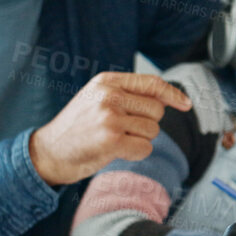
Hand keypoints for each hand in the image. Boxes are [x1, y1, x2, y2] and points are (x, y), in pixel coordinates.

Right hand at [29, 72, 192, 185]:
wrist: (48, 152)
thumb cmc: (78, 127)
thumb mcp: (97, 98)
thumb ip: (127, 93)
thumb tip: (169, 98)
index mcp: (107, 81)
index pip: (152, 83)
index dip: (173, 95)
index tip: (186, 105)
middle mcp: (109, 95)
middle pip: (157, 110)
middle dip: (146, 123)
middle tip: (122, 129)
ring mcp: (110, 117)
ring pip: (153, 130)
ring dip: (139, 139)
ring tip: (114, 139)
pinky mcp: (111, 140)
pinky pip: (145, 148)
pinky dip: (136, 154)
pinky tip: (116, 151)